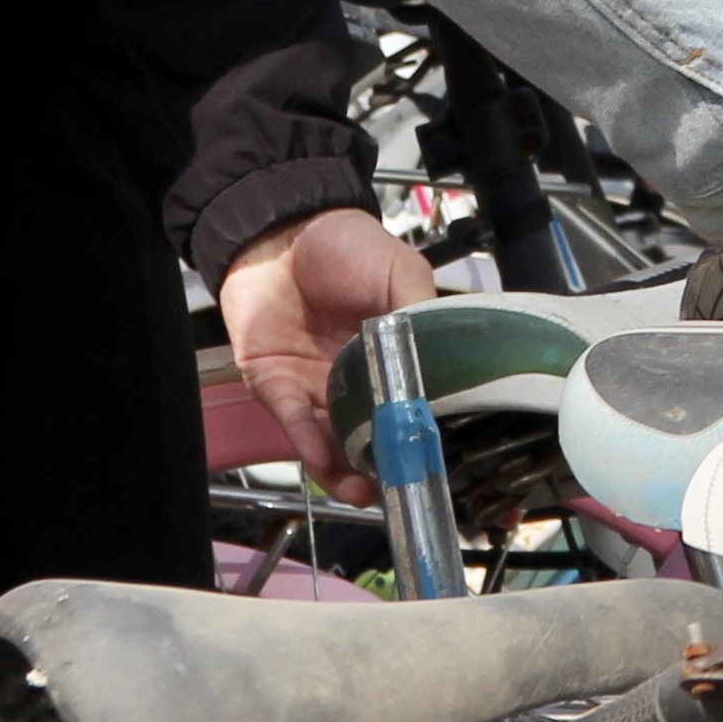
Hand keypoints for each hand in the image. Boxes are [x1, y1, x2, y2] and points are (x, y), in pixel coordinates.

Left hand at [221, 204, 435, 497]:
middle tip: (405, 486)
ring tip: (367, 492)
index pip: (411, 407)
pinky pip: (295, 426)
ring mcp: (317, 389)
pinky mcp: (278, 388)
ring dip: (350, 473)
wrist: (280, 229)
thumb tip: (444, 369)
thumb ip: (422, 319)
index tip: (437, 461)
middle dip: (388, 468)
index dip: (423, 436)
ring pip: (335, 445)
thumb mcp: (402, 273)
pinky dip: (312, 448)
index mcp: (392, 356)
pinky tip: (329, 463)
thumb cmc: (344, 245)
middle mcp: (356, 381)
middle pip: (374, 437)